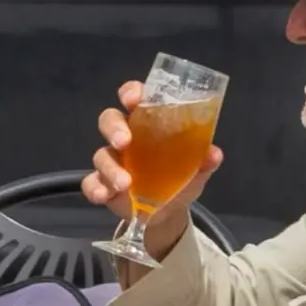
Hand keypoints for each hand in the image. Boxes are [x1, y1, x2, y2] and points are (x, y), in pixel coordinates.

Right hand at [81, 81, 223, 259]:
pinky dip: (96, 189)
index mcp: (148, 122)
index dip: (131, 93)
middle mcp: (126, 137)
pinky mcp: (103, 184)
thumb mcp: (197, 168)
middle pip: (109, 120)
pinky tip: (105, 196)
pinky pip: (91, 183)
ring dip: (110, 168)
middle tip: (124, 141)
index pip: (134, 97)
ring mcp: (113, 161)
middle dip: (114, 127)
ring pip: (101, 155)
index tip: (133, 99)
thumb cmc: (180, 176)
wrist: (170, 212)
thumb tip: (214, 154)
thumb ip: (204, 159)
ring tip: (125, 184)